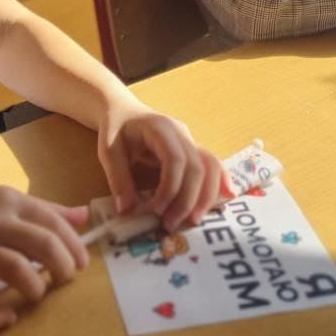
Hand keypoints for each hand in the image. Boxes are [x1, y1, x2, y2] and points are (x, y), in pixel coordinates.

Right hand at [0, 181, 88, 330]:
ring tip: (38, 294)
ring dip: (35, 288)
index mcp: (9, 201)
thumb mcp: (6, 197)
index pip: (52, 221)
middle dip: (62, 267)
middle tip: (65, 280)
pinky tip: (6, 319)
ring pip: (15, 270)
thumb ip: (45, 208)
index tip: (82, 264)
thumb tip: (85, 215)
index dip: (73, 245)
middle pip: (41, 244)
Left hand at [97, 99, 229, 230]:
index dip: (171, 187)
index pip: (175, 159)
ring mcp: (190, 141)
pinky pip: (212, 165)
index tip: (157, 211)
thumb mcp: (108, 151)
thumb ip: (118, 179)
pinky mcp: (193, 151)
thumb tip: (127, 211)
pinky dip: (220, 181)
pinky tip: (227, 197)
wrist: (124, 111)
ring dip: (206, 195)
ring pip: (210, 165)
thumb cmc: (116, 128)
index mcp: (160, 128)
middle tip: (171, 225)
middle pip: (197, 165)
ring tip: (194, 220)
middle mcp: (181, 133)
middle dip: (188, 199)